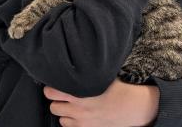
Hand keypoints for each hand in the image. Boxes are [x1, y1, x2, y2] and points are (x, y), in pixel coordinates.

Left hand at [44, 78, 159, 126]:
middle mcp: (77, 108)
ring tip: (70, 103)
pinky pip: (68, 125)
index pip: (50, 91)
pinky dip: (69, 120)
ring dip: (62, 110)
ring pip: (59, 116)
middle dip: (55, 99)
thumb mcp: (100, 75)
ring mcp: (81, 120)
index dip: (51, 86)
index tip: (54, 83)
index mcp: (79, 91)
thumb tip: (74, 61)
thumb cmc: (118, 89)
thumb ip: (85, 72)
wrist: (131, 107)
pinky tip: (76, 113)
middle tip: (61, 93)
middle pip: (53, 105)